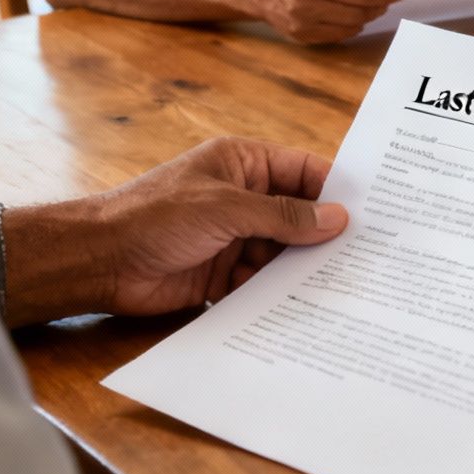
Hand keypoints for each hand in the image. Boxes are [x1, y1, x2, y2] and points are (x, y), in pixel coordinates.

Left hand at [0, 137, 348, 325]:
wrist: (99, 261)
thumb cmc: (155, 215)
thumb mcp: (226, 208)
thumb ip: (283, 216)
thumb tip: (337, 219)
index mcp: (243, 164)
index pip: (302, 171)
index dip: (336, 189)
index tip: (374, 211)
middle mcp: (242, 199)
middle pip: (298, 216)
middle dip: (325, 235)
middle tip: (369, 256)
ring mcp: (233, 238)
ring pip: (283, 253)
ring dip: (303, 270)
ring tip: (344, 287)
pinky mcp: (222, 275)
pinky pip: (261, 283)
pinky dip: (278, 295)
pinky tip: (305, 308)